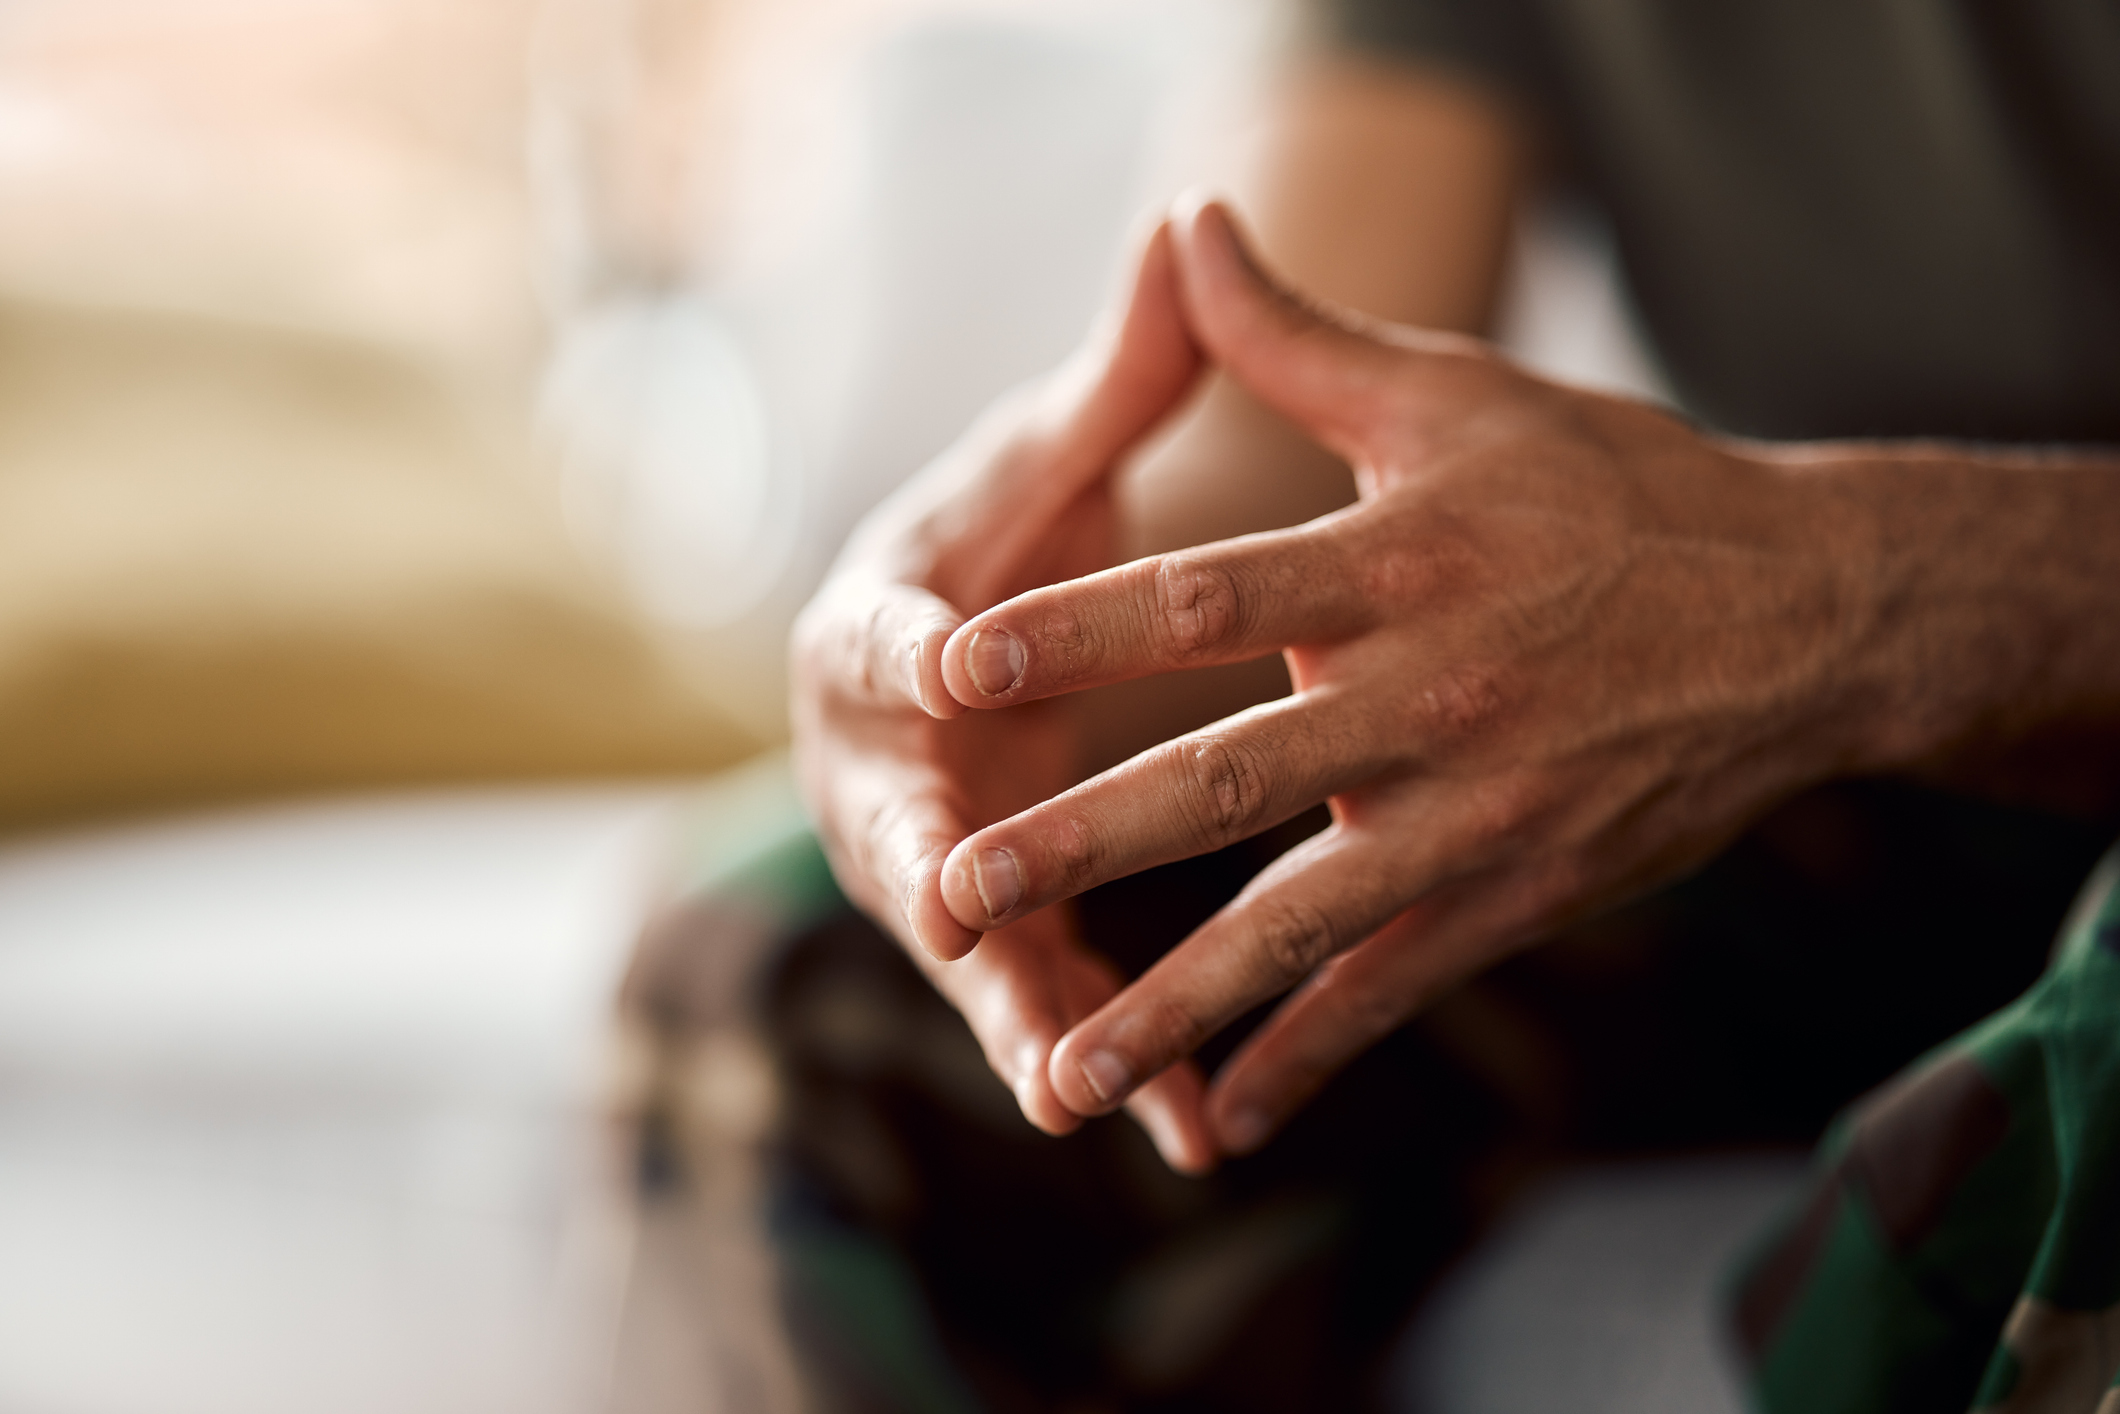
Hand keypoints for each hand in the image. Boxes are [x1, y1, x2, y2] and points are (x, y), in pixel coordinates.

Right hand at [790, 222, 1221, 1171]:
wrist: (975, 673)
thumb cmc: (1004, 561)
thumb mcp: (1051, 472)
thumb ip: (1117, 377)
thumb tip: (1188, 222)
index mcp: (876, 638)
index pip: (878, 638)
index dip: (903, 648)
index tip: (935, 665)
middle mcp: (883, 772)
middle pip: (901, 830)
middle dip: (936, 878)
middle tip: (959, 917)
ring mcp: (936, 872)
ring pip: (980, 958)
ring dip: (1032, 1024)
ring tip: (1090, 1100)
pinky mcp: (1000, 944)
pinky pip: (1056, 1010)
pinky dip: (1113, 1063)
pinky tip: (1192, 1129)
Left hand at [932, 200, 1876, 1156]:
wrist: (1802, 620)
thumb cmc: (1611, 490)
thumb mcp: (1455, 396)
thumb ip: (1298, 339)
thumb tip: (1189, 224)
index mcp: (1396, 566)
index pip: (1203, 599)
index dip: (1072, 633)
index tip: (945, 667)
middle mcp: (1427, 701)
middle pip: (1226, 781)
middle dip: (1083, 846)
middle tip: (953, 892)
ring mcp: (1473, 817)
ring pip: (1298, 925)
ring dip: (1175, 1003)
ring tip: (1060, 1071)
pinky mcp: (1511, 897)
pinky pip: (1391, 992)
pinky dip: (1305, 1057)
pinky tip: (1218, 1121)